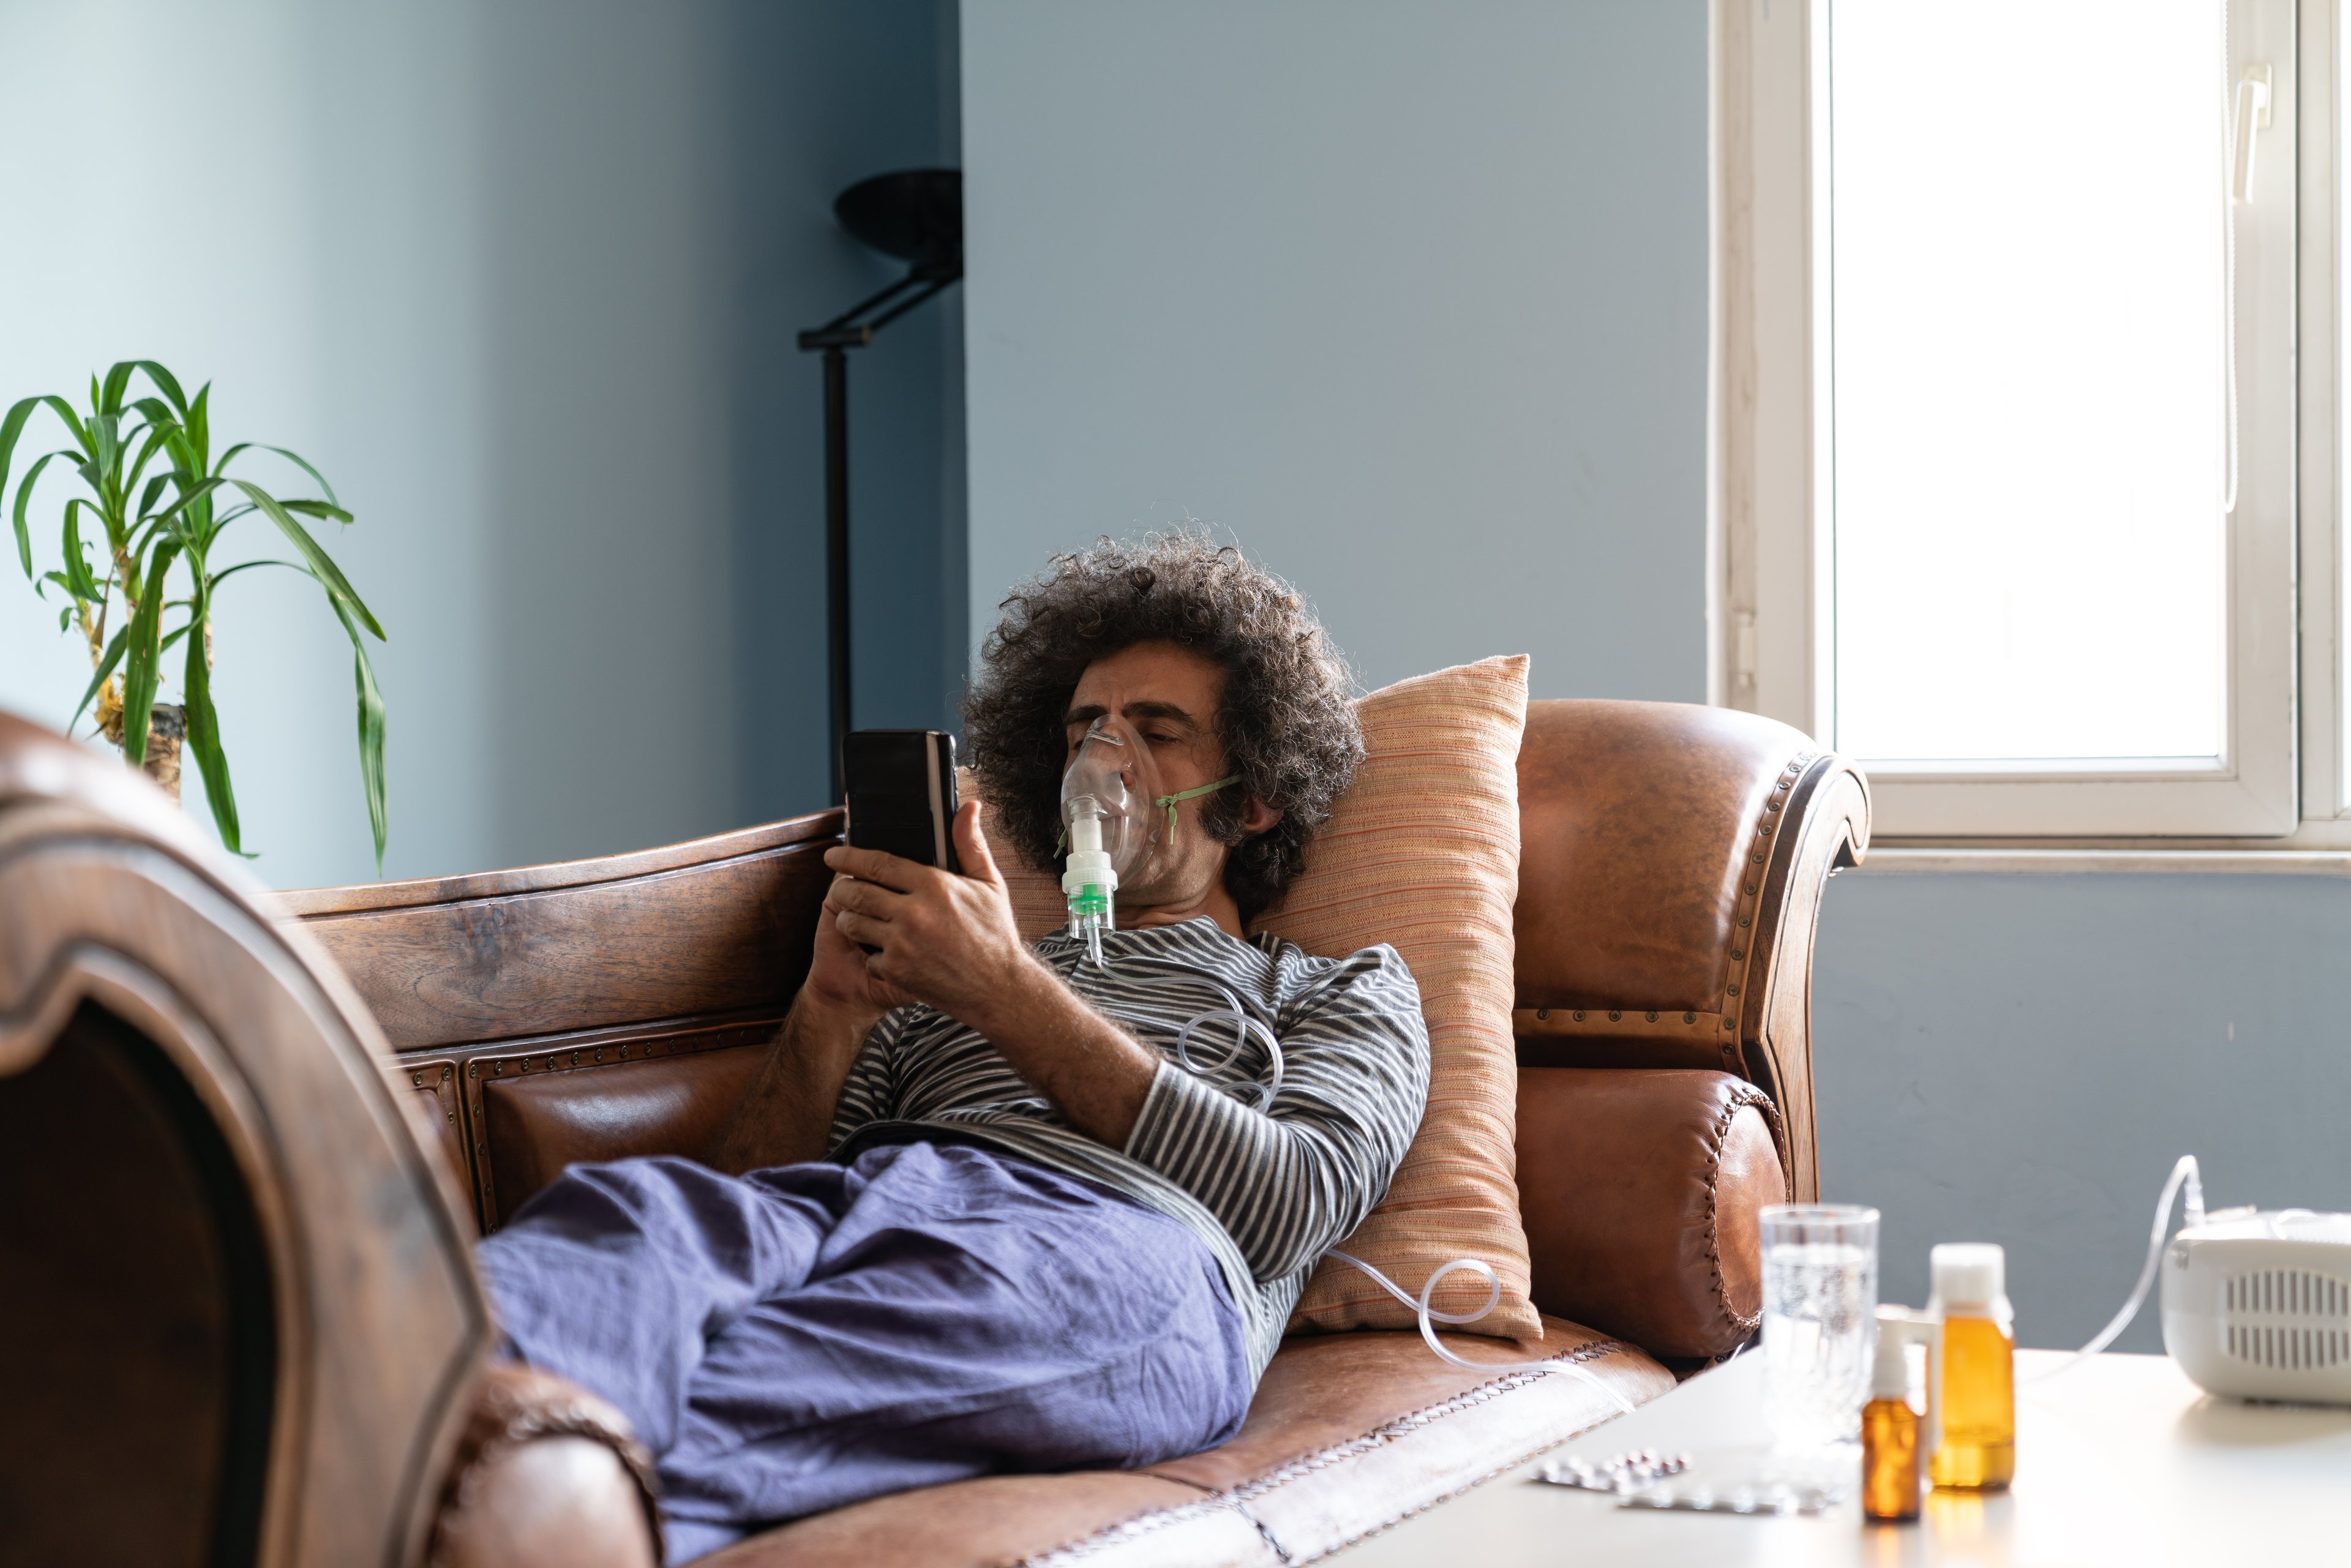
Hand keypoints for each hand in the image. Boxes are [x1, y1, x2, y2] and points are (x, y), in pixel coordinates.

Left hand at [821, 801, 1045, 1030]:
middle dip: (841, 888)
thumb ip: (970, 844)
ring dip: (849, 919)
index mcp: (934, 885)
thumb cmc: (995, 936)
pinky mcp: (896, 971)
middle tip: (840, 889)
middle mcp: (914, 913)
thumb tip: (969, 808)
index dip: (849, 856)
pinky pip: (867, 956)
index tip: (834, 855)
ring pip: (852, 923)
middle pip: (856, 891)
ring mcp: (902, 943)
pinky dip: (872, 954)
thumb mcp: (989, 884)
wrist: (999, 989)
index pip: (877, 863)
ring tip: (858, 918)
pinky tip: (885, 951)